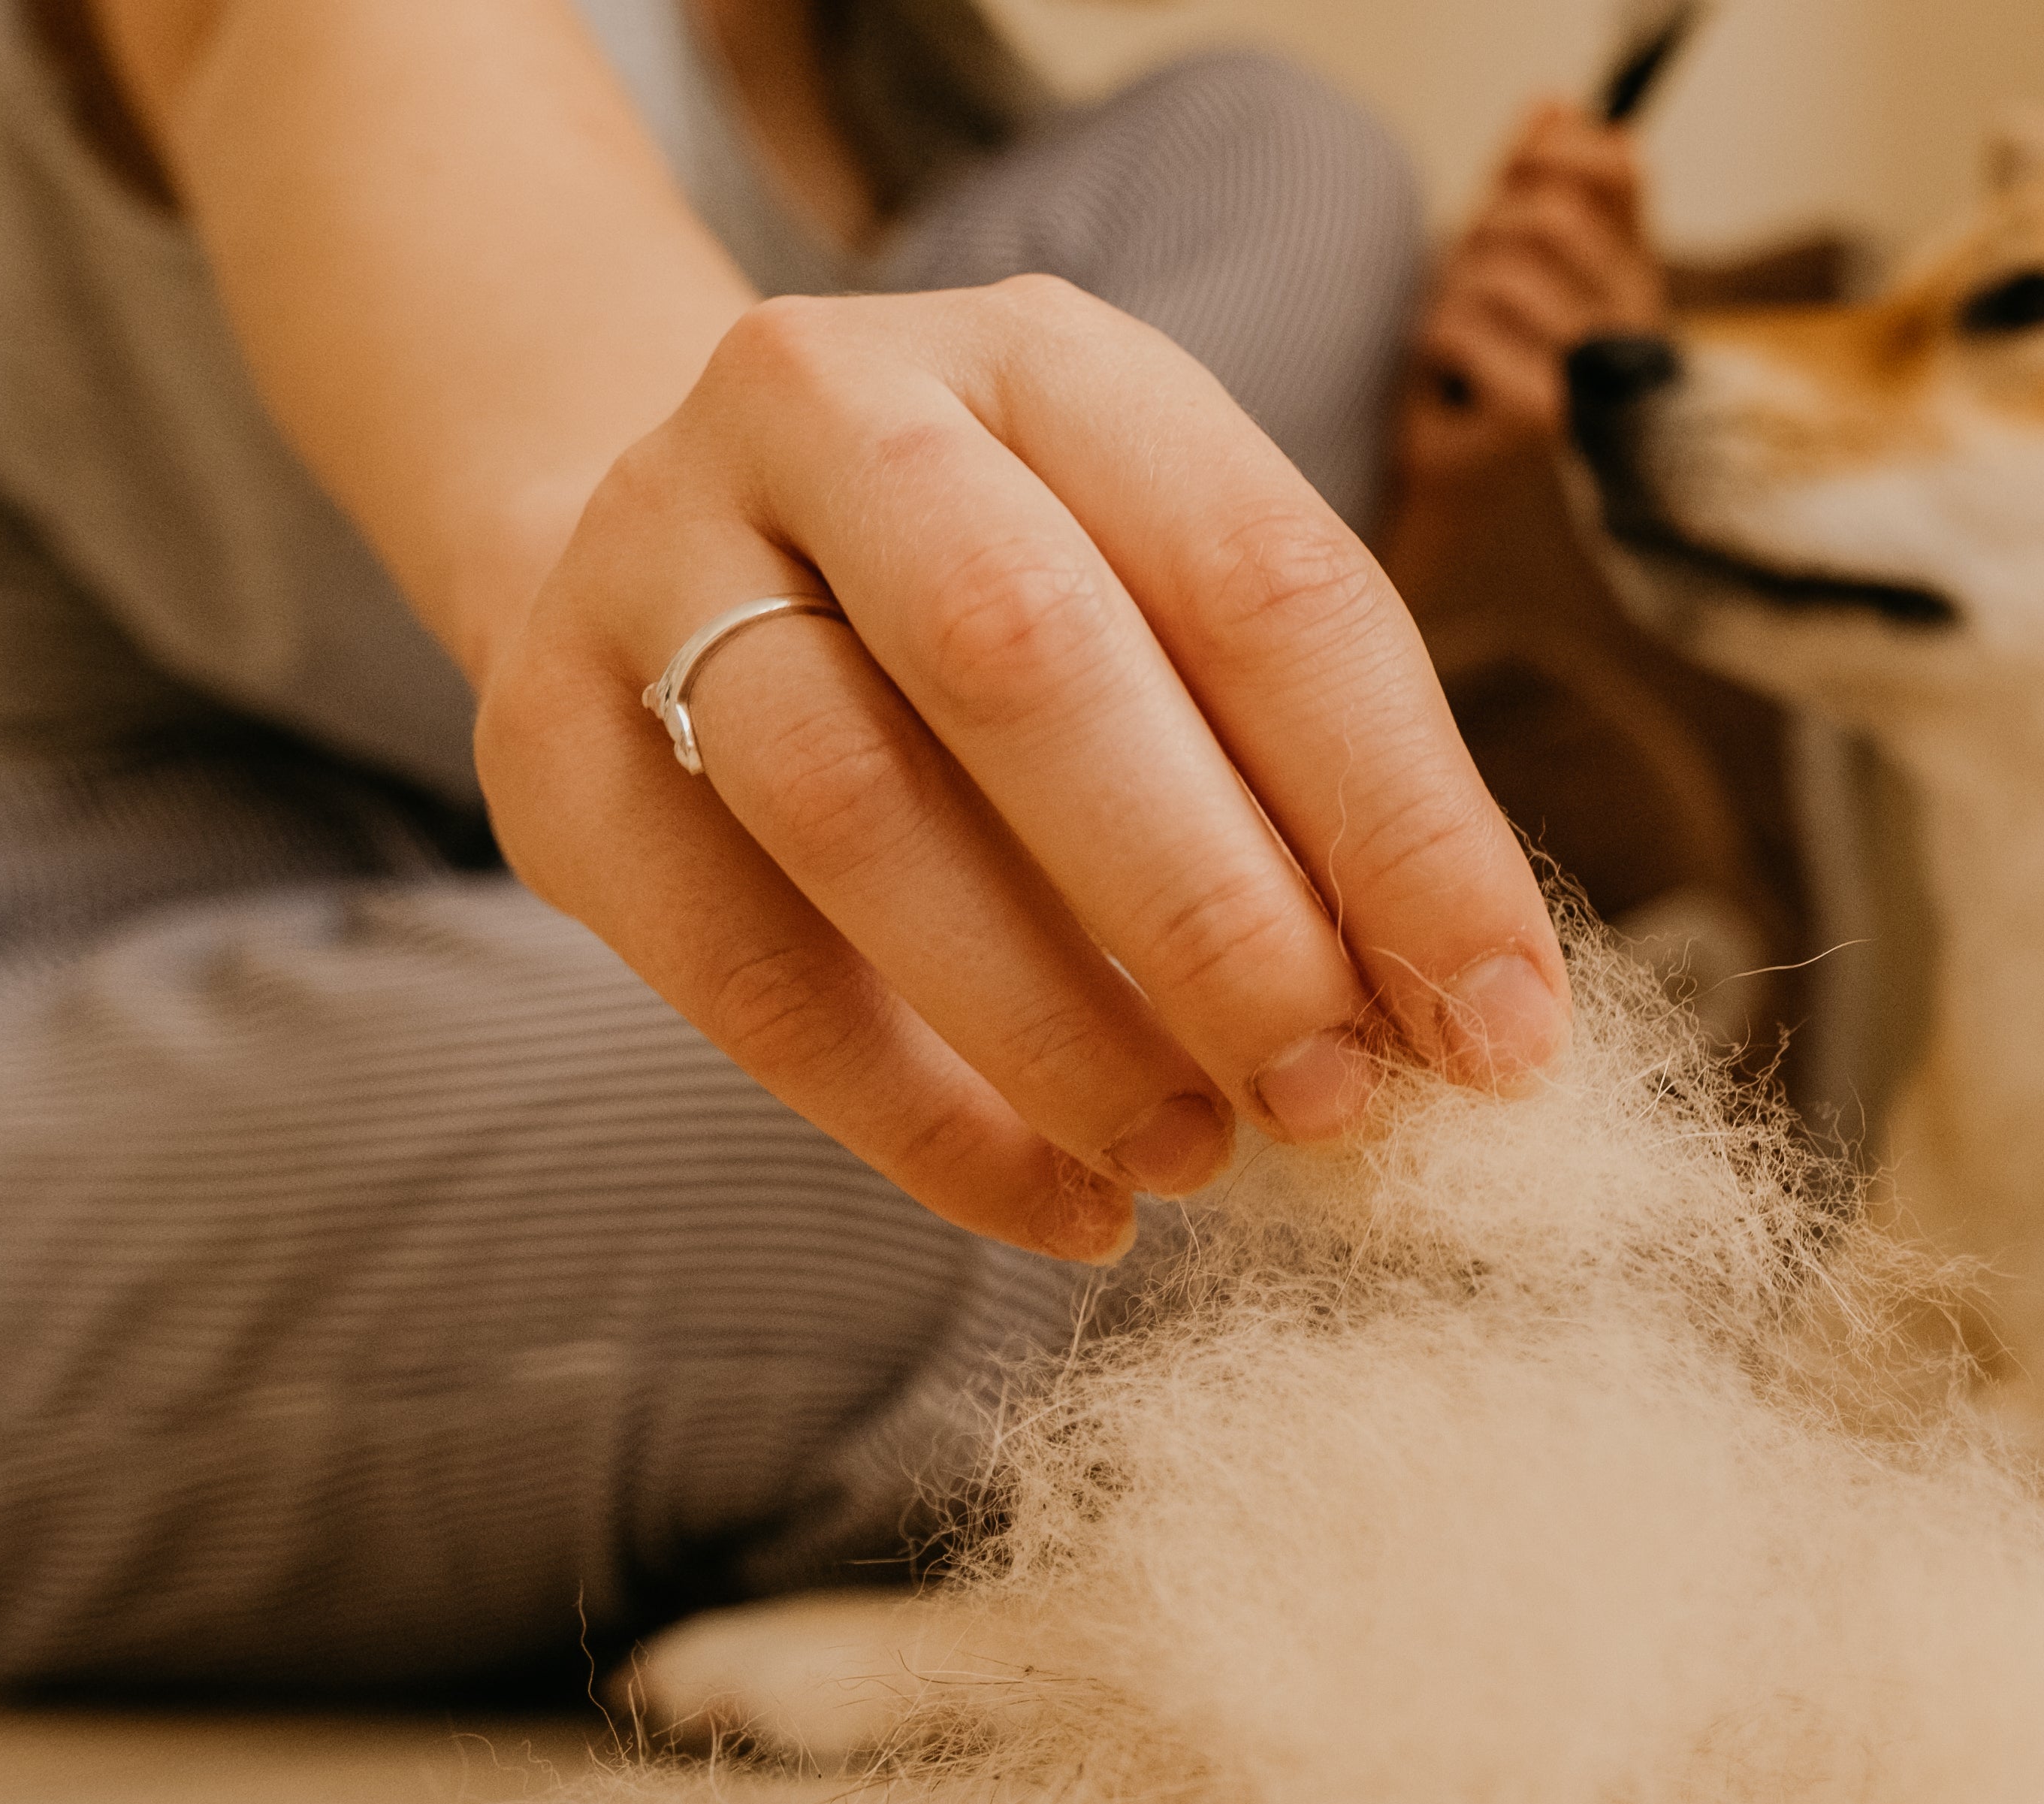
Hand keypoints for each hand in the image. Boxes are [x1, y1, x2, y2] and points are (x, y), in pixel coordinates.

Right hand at [476, 280, 1570, 1263]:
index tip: (1503, 1027)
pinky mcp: (540, 734)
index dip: (1402, 822)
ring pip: (850, 805)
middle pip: (1028, 657)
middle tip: (1332, 1097)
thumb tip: (1473, 1030)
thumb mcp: (1166, 626)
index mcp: (1046, 359)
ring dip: (1054, 1023)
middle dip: (1209, 912)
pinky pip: (727, 962)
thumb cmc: (998, 619)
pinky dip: (912, 1116)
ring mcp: (651, 556)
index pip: (1260, 581)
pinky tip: (1056, 1204)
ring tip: (1196, 1157)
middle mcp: (831, 406)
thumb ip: (1306, 791)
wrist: (674, 548)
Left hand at [1400, 98, 1665, 497]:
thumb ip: (1528, 180)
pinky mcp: (1542, 414)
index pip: (1618, 168)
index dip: (1550, 155)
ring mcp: (1593, 372)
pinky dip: (1432, 348)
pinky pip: (1457, 329)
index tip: (1506, 180)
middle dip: (1481, 240)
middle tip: (1466, 287)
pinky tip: (1450, 385)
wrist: (1451, 476)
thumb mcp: (1502, 252)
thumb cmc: (1477, 362)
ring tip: (1458, 342)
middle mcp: (1634, 321)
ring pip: (1496, 274)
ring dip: (1450, 299)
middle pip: (1545, 218)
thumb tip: (1553, 102)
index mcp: (1633, 271)